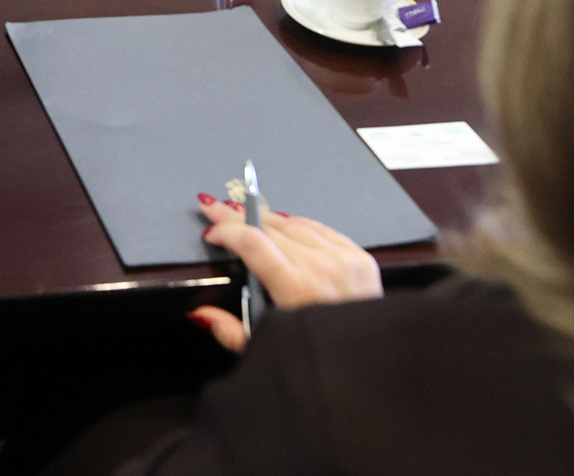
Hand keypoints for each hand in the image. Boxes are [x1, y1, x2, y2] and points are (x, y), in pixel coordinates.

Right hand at [186, 195, 381, 353]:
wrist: (373, 365)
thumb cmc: (322, 359)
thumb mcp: (269, 349)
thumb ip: (231, 331)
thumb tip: (201, 312)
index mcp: (297, 290)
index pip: (252, 242)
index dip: (226, 229)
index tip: (211, 230)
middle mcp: (321, 268)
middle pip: (270, 226)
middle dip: (237, 216)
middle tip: (215, 207)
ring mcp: (343, 260)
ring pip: (294, 223)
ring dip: (265, 218)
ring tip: (244, 212)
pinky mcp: (359, 258)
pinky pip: (320, 229)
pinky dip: (298, 224)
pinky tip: (283, 223)